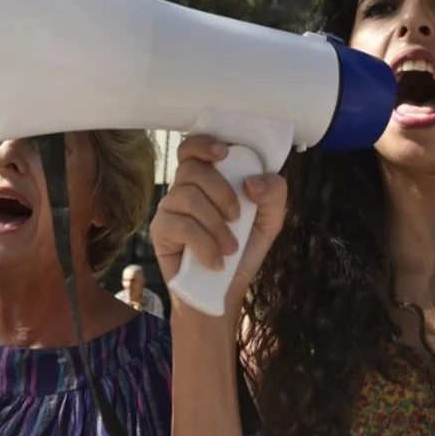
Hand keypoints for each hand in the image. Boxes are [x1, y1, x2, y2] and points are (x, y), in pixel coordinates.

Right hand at [151, 135, 286, 317]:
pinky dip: (204, 244)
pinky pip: (180, 225)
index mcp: (208, 179)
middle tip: (238, 218)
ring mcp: (170, 208)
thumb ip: (273, 195)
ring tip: (230, 248)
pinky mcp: (161, 231)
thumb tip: (253, 182)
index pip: (194, 148)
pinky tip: (216, 261)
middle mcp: (185, 188)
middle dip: (221, 192)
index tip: (224, 153)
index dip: (204, 143)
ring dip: (216, 225)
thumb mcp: (269, 222)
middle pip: (193, 169)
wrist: (222, 292)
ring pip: (187, 196)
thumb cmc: (242, 251)